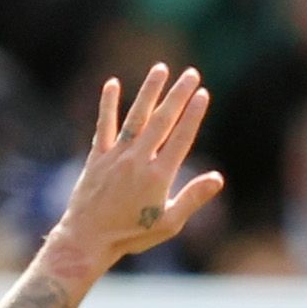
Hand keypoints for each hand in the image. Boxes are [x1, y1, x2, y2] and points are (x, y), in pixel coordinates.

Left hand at [45, 63, 221, 271]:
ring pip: (136, 117)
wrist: (88, 237)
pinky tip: (113, 83)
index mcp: (159, 176)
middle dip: (178, 95)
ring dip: (149, 91)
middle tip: (191, 74)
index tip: (203, 95)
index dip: (193, 115)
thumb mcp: (170, 223)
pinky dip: (108, 104)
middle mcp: (138, 160)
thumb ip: (193, 198)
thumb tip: (217, 178)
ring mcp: (116, 156)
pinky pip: (104, 125)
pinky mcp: (98, 156)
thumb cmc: (132, 234)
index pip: (181, 138)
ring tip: (160, 70)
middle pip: (162, 121)